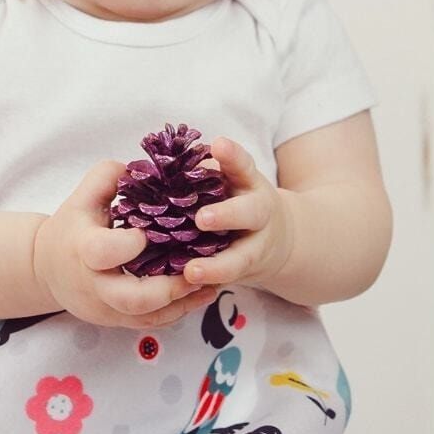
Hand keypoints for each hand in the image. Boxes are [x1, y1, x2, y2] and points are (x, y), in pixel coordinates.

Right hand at [32, 160, 222, 329]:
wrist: (46, 268)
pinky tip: (200, 294)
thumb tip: (141, 168)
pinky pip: (151, 323)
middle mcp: (95, 284)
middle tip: (197, 269)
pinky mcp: (117, 320)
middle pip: (132, 299)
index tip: (149, 233)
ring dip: (182, 302)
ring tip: (209, 283)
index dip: (129, 244)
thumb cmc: (70, 227)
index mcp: (83, 249)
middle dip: (169, 288)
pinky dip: (178, 311)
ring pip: (147, 317)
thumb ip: (108, 178)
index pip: (104, 252)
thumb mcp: (82, 197)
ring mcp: (106, 307)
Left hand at [178, 137, 295, 291]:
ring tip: (192, 271)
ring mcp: (255, 248)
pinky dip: (208, 286)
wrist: (277, 240)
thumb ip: (206, 173)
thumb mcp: (234, 182)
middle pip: (249, 213)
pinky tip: (185, 288)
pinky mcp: (243, 274)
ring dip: (217, 267)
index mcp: (251, 185)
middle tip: (202, 219)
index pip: (244, 165)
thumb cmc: (239, 202)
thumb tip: (156, 162)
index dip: (233, 156)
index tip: (218, 145)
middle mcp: (258, 215)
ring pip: (240, 259)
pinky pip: (226, 281)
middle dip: (227, 215)